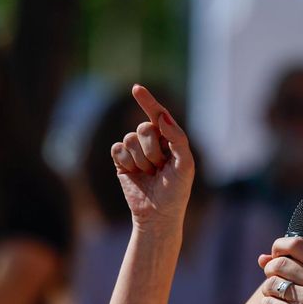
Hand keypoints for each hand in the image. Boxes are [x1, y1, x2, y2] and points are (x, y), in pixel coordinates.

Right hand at [111, 84, 194, 227]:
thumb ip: (178, 139)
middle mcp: (152, 142)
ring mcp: (135, 151)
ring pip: (129, 139)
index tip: (136, 89)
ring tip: (149, 174)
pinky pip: (117, 149)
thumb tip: (163, 117)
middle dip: (152, 149)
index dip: (148, 101)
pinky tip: (134, 174)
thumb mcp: (185, 164)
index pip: (158, 115)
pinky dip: (126, 162)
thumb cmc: (176, 191)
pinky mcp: (121, 162)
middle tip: (159, 167)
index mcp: (169, 139)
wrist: (158, 215)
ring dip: (140, 159)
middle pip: (143, 128)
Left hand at [258, 237, 302, 303]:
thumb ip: (294, 267)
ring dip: (268, 289)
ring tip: (276, 297)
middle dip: (270, 270)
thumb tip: (262, 258)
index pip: (297, 243)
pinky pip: (267, 302)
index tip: (276, 256)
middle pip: (280, 262)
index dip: (279, 246)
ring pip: (271, 282)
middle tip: (274, 280)